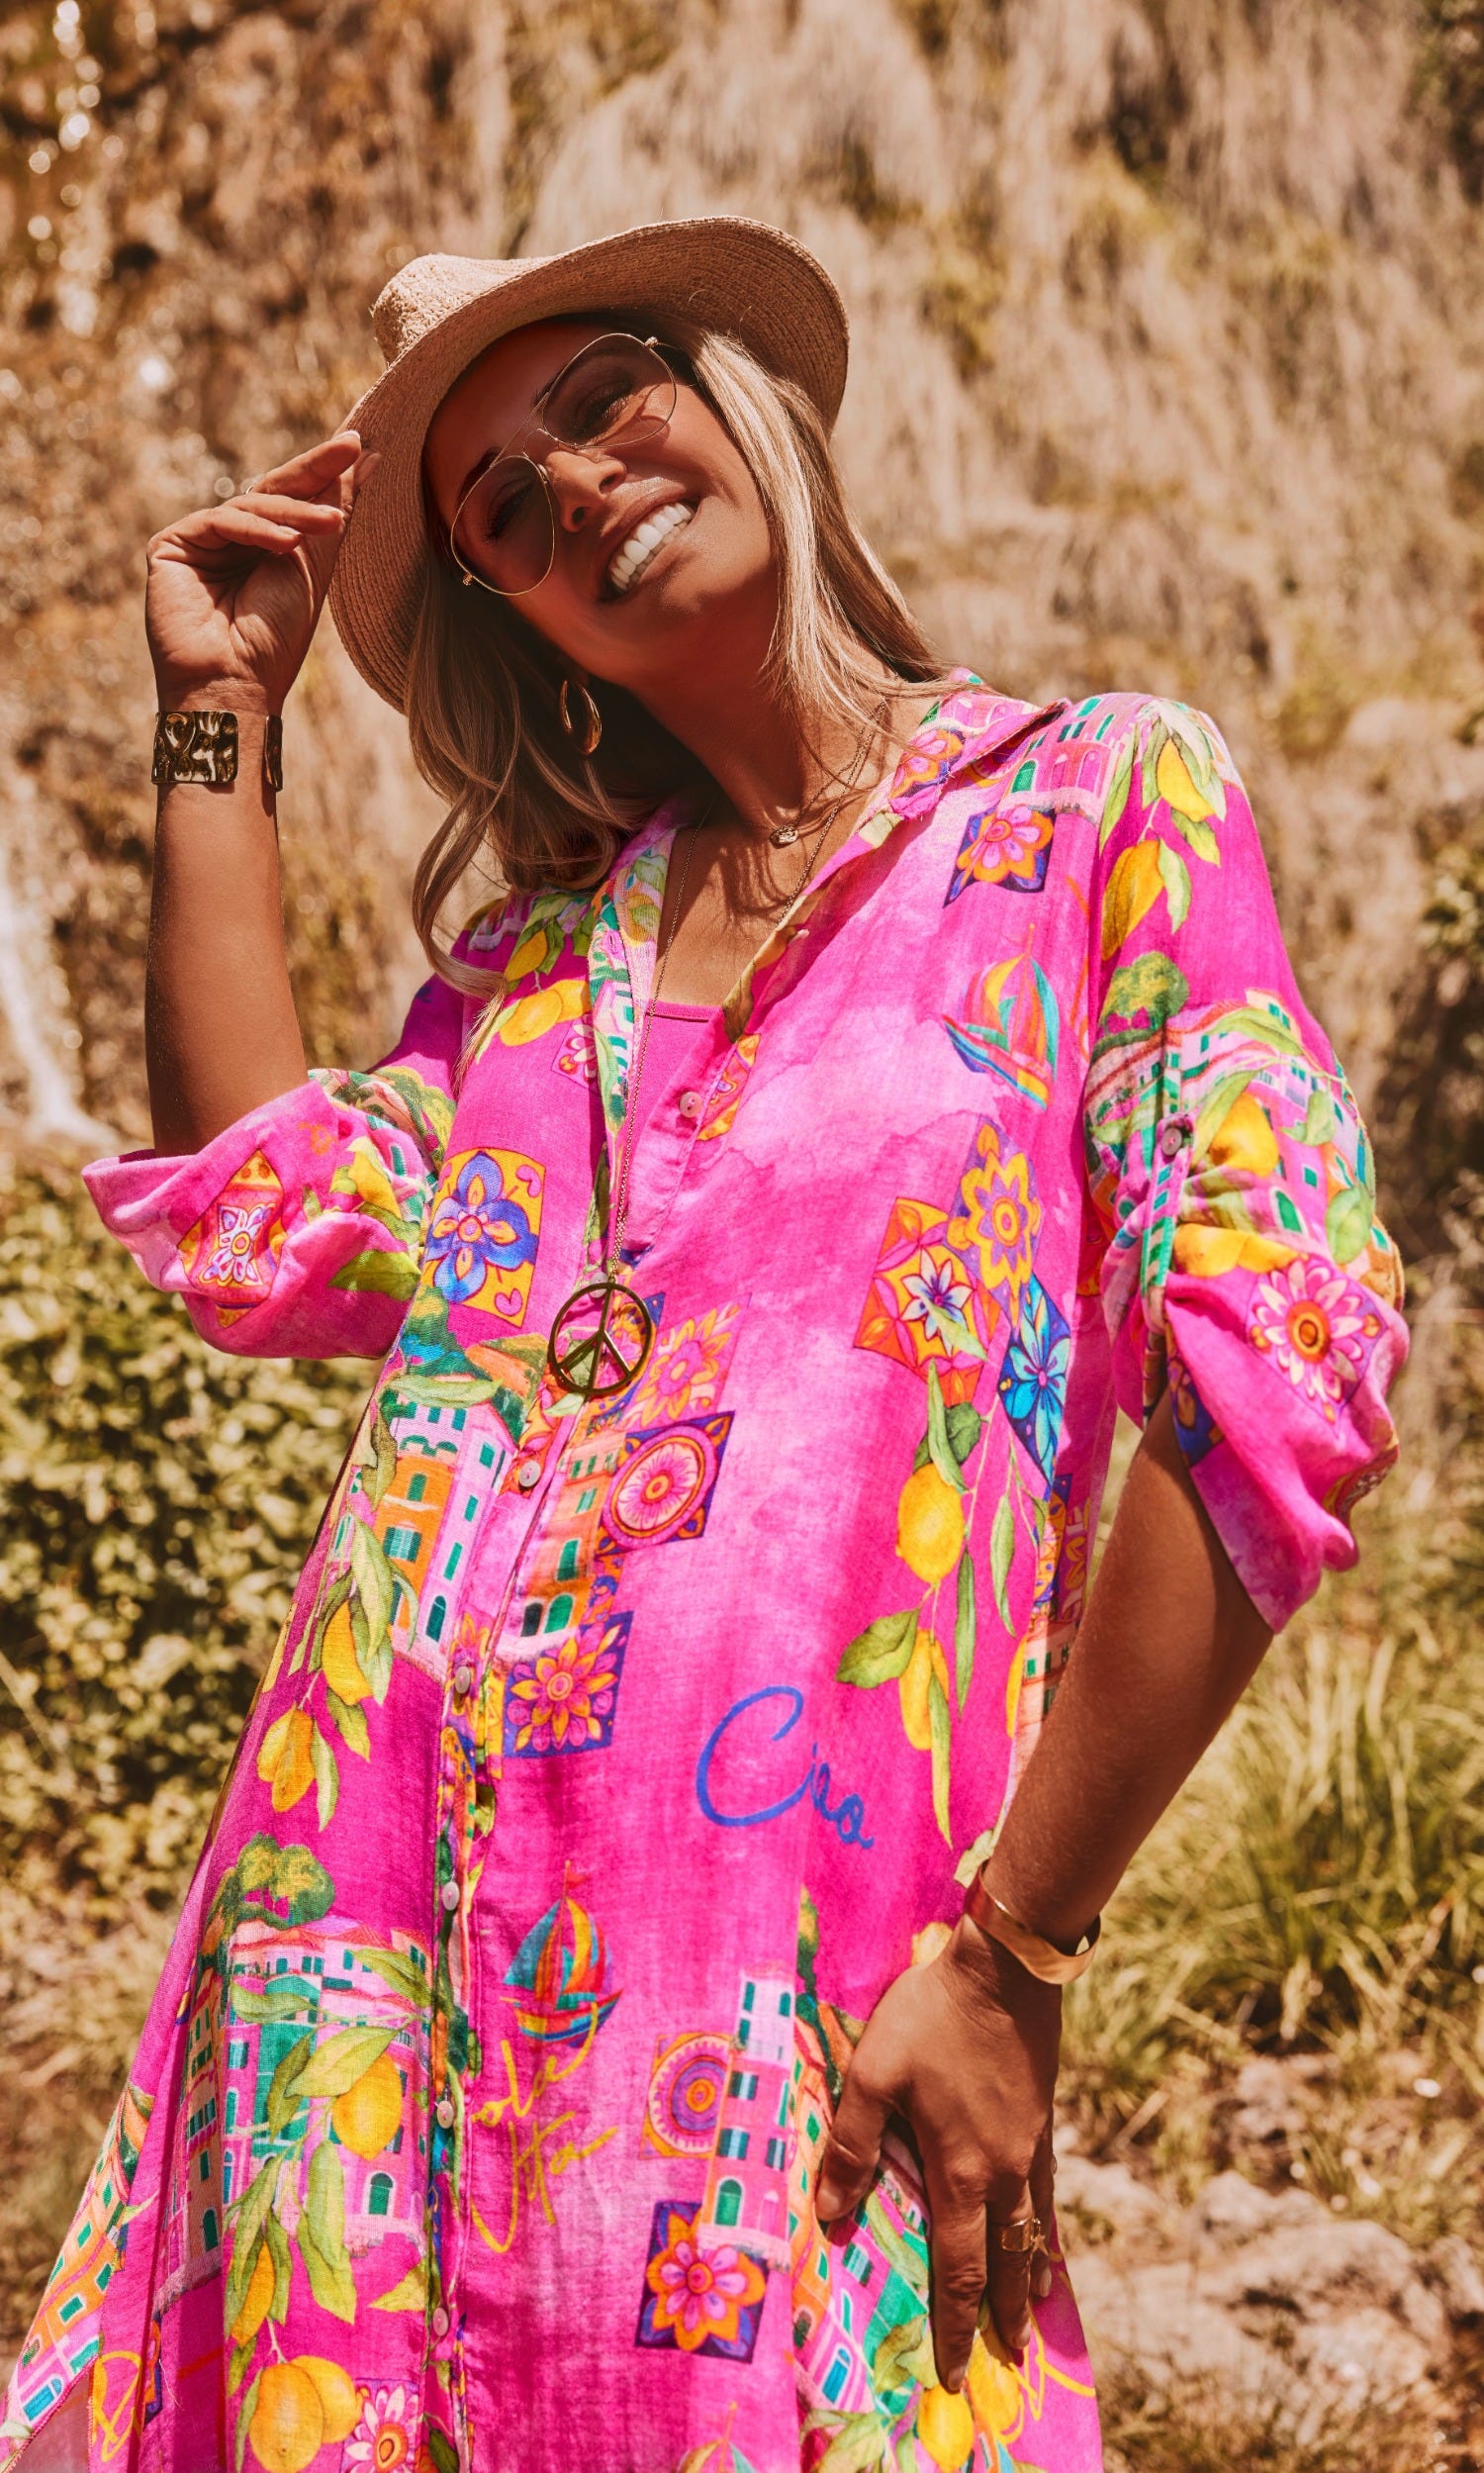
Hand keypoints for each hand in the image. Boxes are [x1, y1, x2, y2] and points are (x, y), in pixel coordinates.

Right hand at [145, 431, 375, 715]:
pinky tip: (287, 545)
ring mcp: (199, 543)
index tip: (361, 448)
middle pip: (272, 492)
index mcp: (263, 550)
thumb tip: (365, 458)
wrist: (235, 684)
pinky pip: (218, 521)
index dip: (325, 475)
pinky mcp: (171, 547)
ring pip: (251, 506)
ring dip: (295, 513)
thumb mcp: (313, 569)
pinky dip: (256, 530)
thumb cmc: (275, 640)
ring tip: (332, 524)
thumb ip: (332, 511)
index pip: (293, 502)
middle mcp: (230, 542)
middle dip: (314, 470)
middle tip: (350, 447)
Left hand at [814, 1917, 1059, 2392]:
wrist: (1007, 1970)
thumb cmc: (933, 2018)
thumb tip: (831, 2210)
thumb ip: (854, 2143)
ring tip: (1035, 2309)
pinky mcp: (1042, 2117)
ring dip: (1031, 2274)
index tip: (954, 2370)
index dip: (955, 2323)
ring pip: (1034, 2227)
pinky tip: (1043, 2223)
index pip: (959, 2267)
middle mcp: (1004, 2171)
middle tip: (1010, 2358)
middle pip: (1006, 2260)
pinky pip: (1046, 2190)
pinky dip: (1045, 2223)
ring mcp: (1030, 2145)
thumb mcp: (876, 2074)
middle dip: (1003, 2315)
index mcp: (963, 2171)